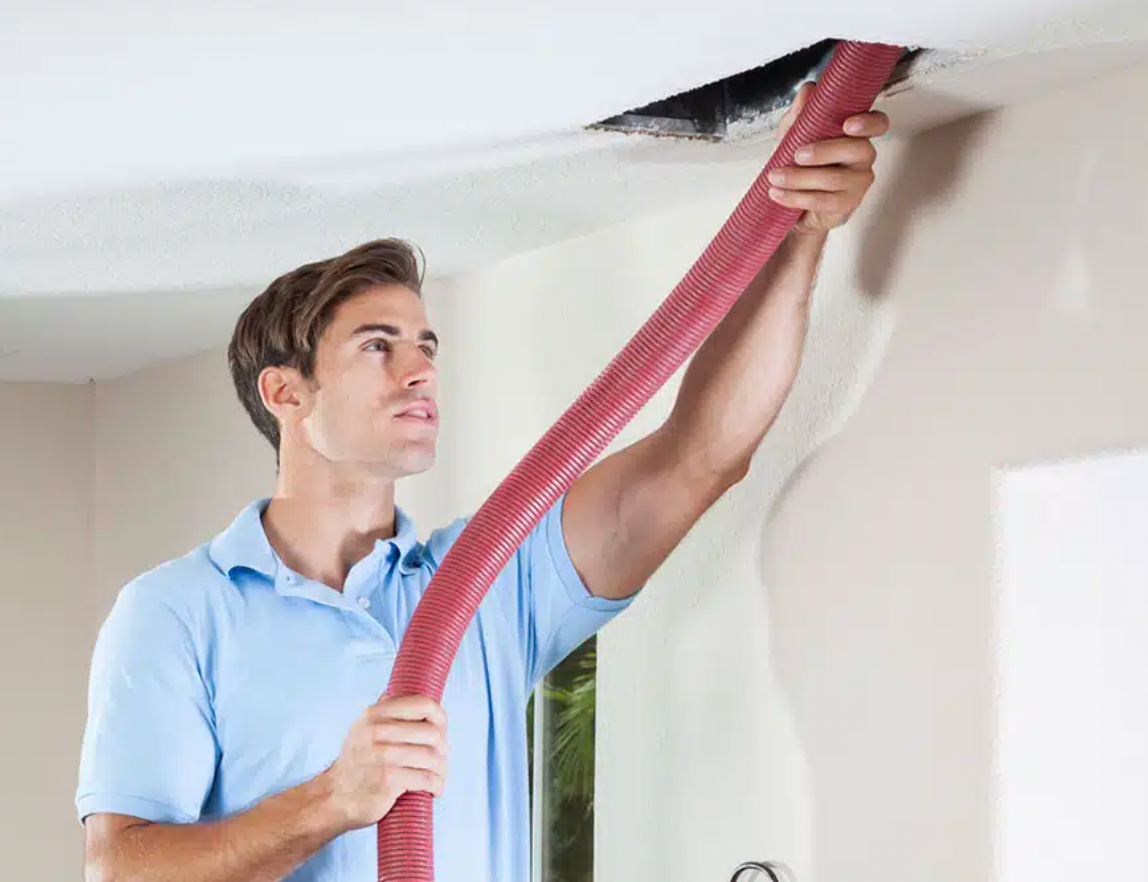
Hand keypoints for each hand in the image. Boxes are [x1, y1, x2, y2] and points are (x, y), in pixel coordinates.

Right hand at [322, 695, 448, 831]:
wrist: (334, 798)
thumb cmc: (356, 763)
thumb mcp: (362, 728)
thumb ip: (383, 710)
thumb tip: (403, 689)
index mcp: (374, 714)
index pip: (423, 704)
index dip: (440, 716)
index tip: (442, 729)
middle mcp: (377, 731)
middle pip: (432, 733)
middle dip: (443, 748)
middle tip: (441, 758)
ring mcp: (382, 756)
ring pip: (431, 757)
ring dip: (442, 769)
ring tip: (440, 775)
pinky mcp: (388, 780)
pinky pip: (426, 778)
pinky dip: (436, 784)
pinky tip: (435, 788)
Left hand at [766, 81, 889, 233]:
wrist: (795, 204)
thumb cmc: (800, 165)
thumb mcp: (794, 136)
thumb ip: (801, 115)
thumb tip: (808, 91)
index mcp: (856, 134)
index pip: (878, 123)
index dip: (869, 123)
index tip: (848, 124)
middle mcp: (863, 157)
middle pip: (857, 150)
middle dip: (824, 151)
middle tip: (797, 155)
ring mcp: (858, 182)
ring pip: (834, 178)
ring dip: (799, 177)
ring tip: (775, 176)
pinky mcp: (846, 204)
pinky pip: (823, 200)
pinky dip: (795, 197)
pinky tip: (777, 193)